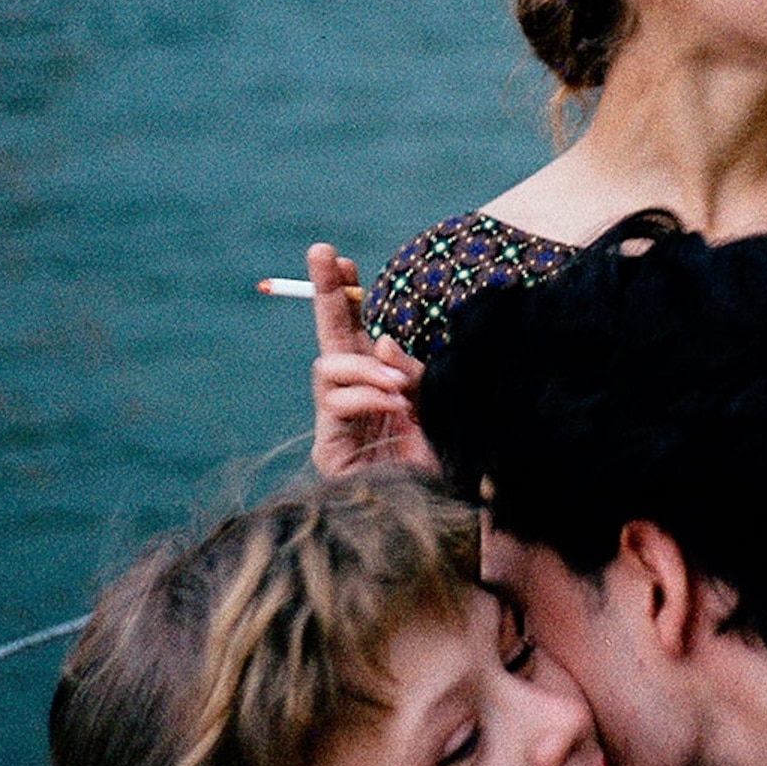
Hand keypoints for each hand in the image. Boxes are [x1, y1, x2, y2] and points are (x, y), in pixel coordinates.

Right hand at [306, 241, 433, 475]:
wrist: (442, 514)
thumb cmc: (444, 463)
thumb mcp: (438, 406)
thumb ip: (413, 373)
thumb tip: (383, 340)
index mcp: (383, 383)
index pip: (360, 332)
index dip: (349, 296)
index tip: (344, 261)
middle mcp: (356, 397)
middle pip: (331, 336)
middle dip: (326, 292)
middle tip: (322, 251)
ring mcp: (339, 422)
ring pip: (328, 368)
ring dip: (364, 368)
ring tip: (399, 388)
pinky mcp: (328, 450)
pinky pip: (336, 404)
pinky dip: (366, 397)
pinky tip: (393, 406)